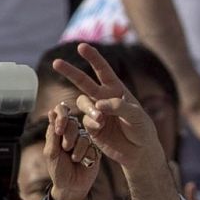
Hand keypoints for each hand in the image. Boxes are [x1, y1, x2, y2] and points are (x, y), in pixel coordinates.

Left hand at [43, 100, 103, 199]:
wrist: (71, 186)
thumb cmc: (58, 170)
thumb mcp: (51, 152)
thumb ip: (52, 133)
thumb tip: (52, 112)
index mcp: (58, 131)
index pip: (60, 112)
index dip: (61, 115)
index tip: (59, 129)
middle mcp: (71, 133)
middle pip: (72, 122)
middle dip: (68, 136)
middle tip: (65, 149)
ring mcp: (83, 140)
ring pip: (82, 136)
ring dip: (77, 150)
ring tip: (74, 159)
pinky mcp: (94, 148)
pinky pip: (91, 146)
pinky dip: (85, 156)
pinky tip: (83, 162)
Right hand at [50, 42, 166, 174]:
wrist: (139, 152)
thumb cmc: (143, 130)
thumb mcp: (137, 115)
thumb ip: (119, 106)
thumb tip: (98, 103)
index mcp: (116, 90)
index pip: (103, 70)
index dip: (93, 57)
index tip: (81, 46)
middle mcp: (104, 98)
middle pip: (83, 81)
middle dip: (70, 72)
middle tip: (56, 63)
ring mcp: (96, 113)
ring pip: (83, 102)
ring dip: (89, 108)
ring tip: (102, 119)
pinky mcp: (92, 128)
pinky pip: (85, 120)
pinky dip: (92, 122)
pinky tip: (101, 127)